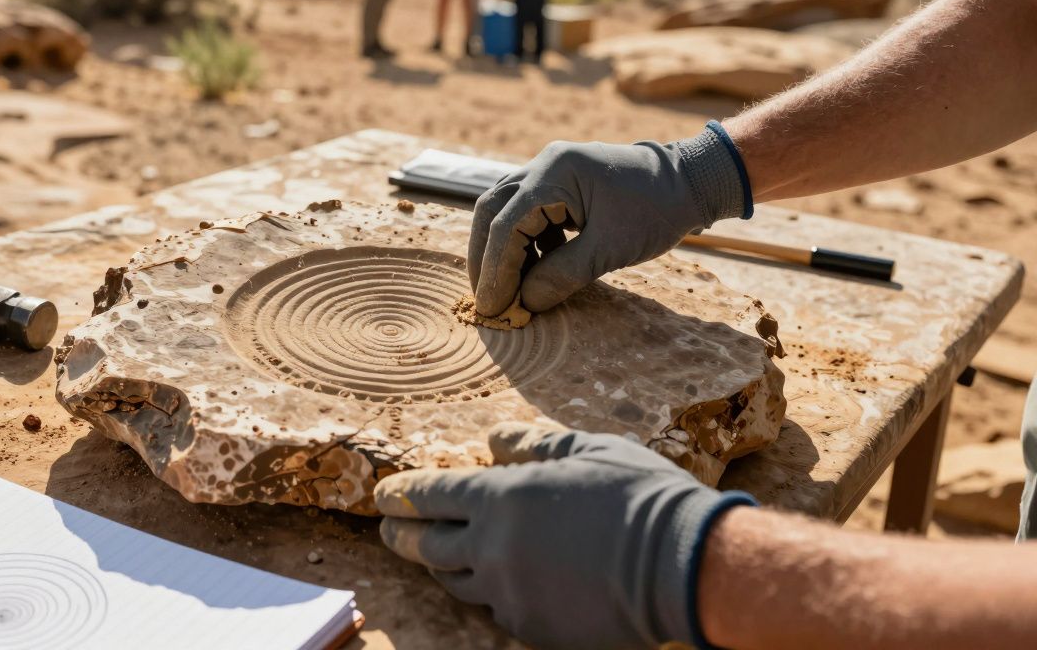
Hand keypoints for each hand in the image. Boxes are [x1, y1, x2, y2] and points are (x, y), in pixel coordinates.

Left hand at [375, 424, 754, 649]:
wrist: (682, 565)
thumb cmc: (638, 496)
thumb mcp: (587, 451)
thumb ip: (533, 446)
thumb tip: (495, 439)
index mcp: (502, 497)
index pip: (432, 495)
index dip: (403, 495)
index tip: (384, 495)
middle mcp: (493, 548)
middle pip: (428, 544)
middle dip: (402, 534)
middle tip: (388, 529)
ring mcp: (509, 592)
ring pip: (456, 582)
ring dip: (439, 566)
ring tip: (433, 556)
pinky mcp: (531, 627)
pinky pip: (495, 608)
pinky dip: (487, 592)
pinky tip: (491, 583)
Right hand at [467, 125, 750, 316]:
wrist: (691, 180)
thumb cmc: (657, 209)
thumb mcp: (611, 248)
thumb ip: (563, 274)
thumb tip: (525, 303)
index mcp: (555, 173)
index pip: (506, 225)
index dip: (495, 271)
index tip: (492, 307)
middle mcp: (544, 165)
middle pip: (491, 212)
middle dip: (485, 259)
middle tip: (487, 301)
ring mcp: (551, 172)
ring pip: (505, 212)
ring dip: (501, 252)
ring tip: (508, 292)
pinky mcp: (560, 185)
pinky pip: (527, 214)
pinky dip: (524, 245)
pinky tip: (537, 272)